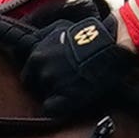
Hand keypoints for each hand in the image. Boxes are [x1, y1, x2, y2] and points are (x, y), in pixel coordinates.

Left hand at [7, 0, 138, 124]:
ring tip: (74, 86)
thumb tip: (31, 41)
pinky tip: (70, 101)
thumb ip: (42, 37)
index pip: (28, 74)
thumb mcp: (58, 28)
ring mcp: (52, 84)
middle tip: (63, 82)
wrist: (109, 45)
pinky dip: (59, 108)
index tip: (51, 75)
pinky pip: (52, 110)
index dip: (39, 76)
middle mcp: (40, 70)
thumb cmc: (87, 35)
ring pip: (46, 95)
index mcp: (36, 55)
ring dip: (57, 93)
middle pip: (34, 86)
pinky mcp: (65, 97)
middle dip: (45, 85)